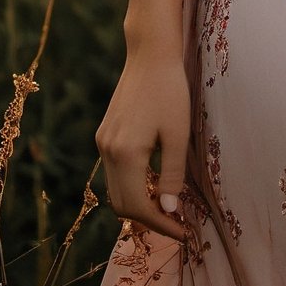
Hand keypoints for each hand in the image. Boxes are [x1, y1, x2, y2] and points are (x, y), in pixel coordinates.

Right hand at [95, 46, 191, 241]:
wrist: (149, 53)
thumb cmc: (170, 90)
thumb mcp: (178, 134)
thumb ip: (172, 175)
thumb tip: (170, 211)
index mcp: (125, 153)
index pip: (138, 207)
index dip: (160, 224)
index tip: (183, 232)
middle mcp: (107, 151)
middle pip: (122, 204)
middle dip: (149, 219)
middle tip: (177, 224)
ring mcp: (102, 142)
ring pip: (115, 190)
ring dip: (139, 203)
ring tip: (169, 207)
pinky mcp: (104, 134)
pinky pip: (114, 172)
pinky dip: (132, 185)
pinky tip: (154, 182)